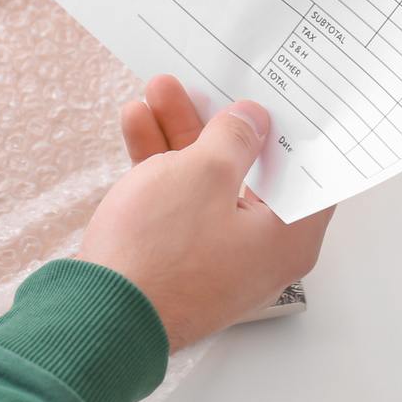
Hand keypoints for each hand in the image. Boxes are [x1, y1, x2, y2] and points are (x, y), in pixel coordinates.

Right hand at [78, 75, 333, 349]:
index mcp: (287, 237)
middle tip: (208, 85)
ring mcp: (215, 256)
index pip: (307, 174)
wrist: (95, 316)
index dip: (291, 129)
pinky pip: (178, 202)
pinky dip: (161, 166)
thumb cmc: (161, 257)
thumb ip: (234, 138)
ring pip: (205, 182)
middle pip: (249, 171)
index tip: (277, 95)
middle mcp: (258, 251)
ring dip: (180, 135)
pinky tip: (138, 125)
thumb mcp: (204, 173)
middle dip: (218, 122)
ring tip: (159, 91)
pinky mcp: (177, 259)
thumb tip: (251, 122)